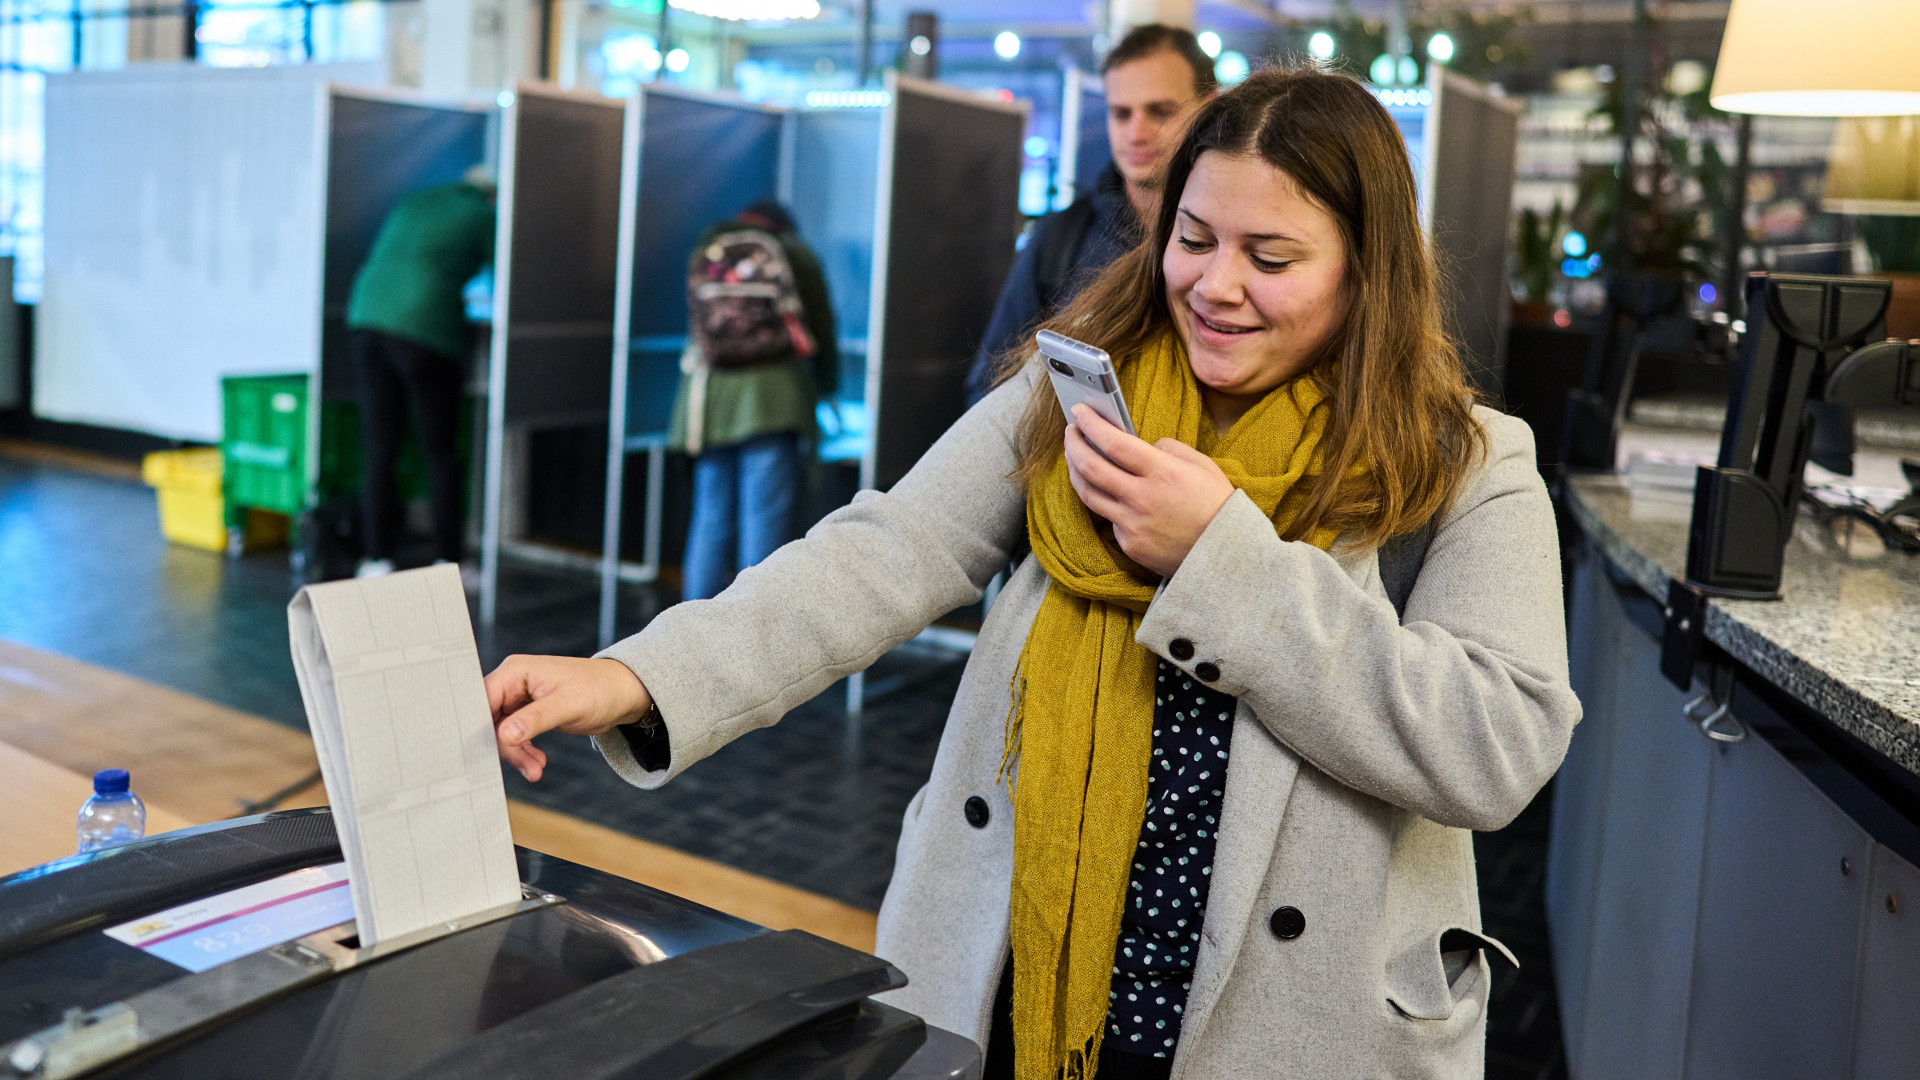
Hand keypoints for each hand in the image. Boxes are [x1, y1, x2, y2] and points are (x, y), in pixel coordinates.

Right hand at [485, 655, 653, 781]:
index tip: (484, 752)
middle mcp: (513, 683)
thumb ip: (535, 719)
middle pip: (488, 719)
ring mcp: (519, 699)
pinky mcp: (528, 714)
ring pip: (501, 732)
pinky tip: (537, 764)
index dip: (479, 725)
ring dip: (516, 754)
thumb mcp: (567, 705)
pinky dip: (523, 753)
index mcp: (515, 671)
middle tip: (524, 766)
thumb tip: (504, 735)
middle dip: (503, 746)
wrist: (621, 695)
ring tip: (535, 770)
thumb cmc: (599, 690)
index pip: (482, 699)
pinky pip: (514, 737)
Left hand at [1062, 404, 1234, 578]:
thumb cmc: (1217, 505)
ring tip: (1075, 457)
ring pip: (1088, 494)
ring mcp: (1132, 524)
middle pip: (1090, 467)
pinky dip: (1105, 502)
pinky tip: (1106, 491)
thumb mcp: (1201, 465)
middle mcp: (1142, 498)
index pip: (1114, 442)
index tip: (1079, 412)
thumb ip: (1167, 449)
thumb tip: (1141, 446)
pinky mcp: (1129, 545)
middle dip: (1073, 444)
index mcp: (1162, 472)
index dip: (1090, 424)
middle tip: (1070, 432)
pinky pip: (1109, 519)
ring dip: (1076, 472)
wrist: (1227, 555)